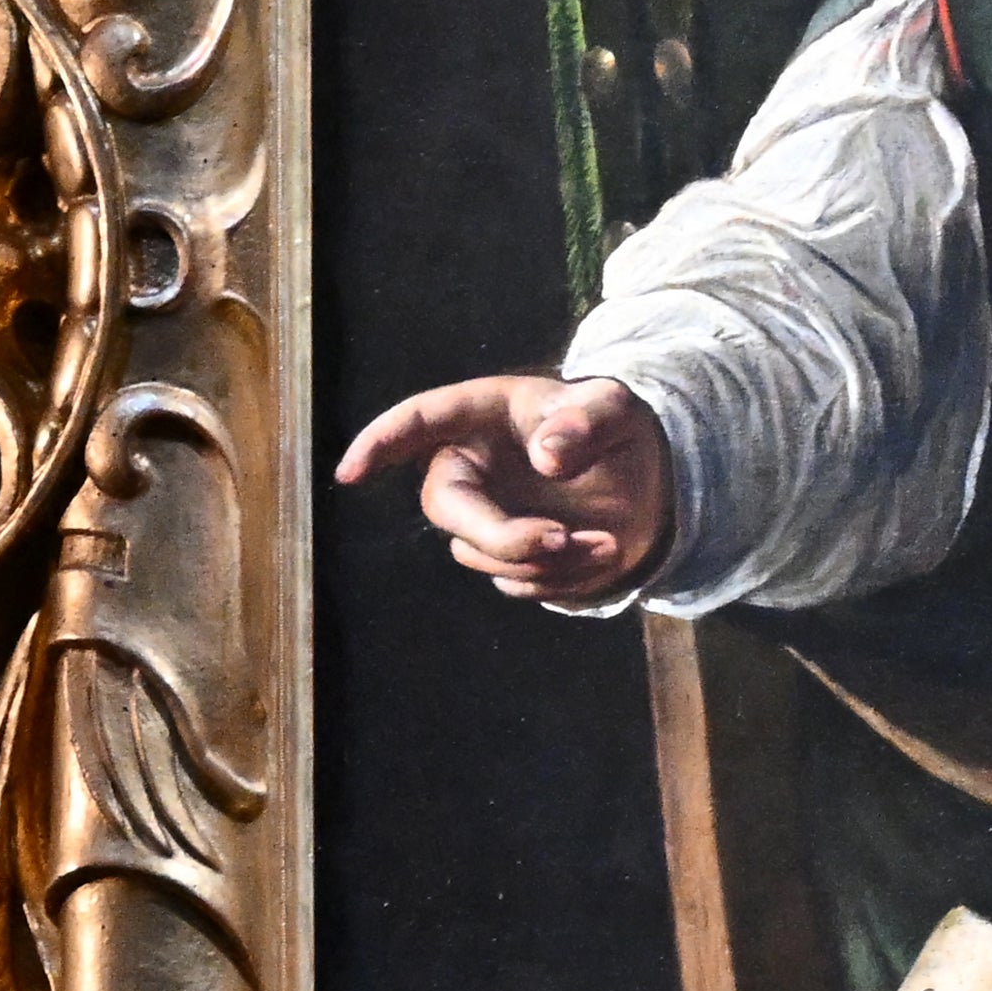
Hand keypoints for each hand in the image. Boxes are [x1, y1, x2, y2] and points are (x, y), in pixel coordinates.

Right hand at [333, 374, 669, 604]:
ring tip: (607, 542)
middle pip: (446, 507)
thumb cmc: (612, 429)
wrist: (640, 482)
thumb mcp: (614, 410)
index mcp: (480, 414)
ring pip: (482, 553)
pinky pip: (513, 580)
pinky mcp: (500, 556)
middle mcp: (467, 466)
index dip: (380, 443)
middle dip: (500, 535)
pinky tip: (598, 553)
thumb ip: (585, 421)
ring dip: (546, 560)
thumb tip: (546, 456)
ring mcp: (480, 515)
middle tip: (560, 539)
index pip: (419, 421)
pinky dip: (559, 578)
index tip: (351, 472)